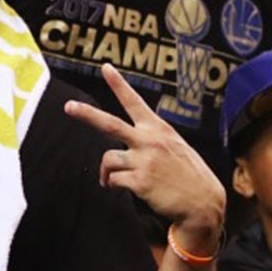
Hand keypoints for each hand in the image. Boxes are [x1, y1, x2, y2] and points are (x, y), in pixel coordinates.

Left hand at [64, 64, 224, 249]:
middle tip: (68, 106)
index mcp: (158, 129)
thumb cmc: (190, 175)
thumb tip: (131, 141)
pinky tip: (122, 188)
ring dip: (106, 171)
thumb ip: (154, 139)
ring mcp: (144, 161)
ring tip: (110, 179)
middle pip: (109, 124)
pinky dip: (113, 184)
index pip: (135, 102)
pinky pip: (113, 180)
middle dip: (86, 114)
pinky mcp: (139, 182)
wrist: (203, 203)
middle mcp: (149, 141)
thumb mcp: (176, 146)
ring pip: (108, 159)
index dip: (119, 84)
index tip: (106, 68)